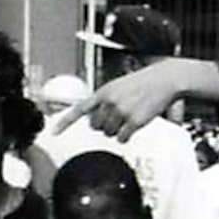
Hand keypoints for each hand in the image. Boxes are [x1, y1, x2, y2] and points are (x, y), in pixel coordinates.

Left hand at [48, 59, 208, 143]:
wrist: (164, 80)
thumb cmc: (143, 83)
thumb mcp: (118, 86)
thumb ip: (104, 101)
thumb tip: (95, 120)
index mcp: (103, 92)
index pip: (79, 109)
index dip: (65, 122)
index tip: (53, 132)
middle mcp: (109, 102)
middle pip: (95, 126)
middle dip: (104, 124)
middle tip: (118, 116)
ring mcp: (121, 112)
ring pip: (108, 133)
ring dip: (117, 130)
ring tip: (128, 117)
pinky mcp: (134, 121)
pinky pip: (122, 138)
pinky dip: (126, 136)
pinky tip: (133, 126)